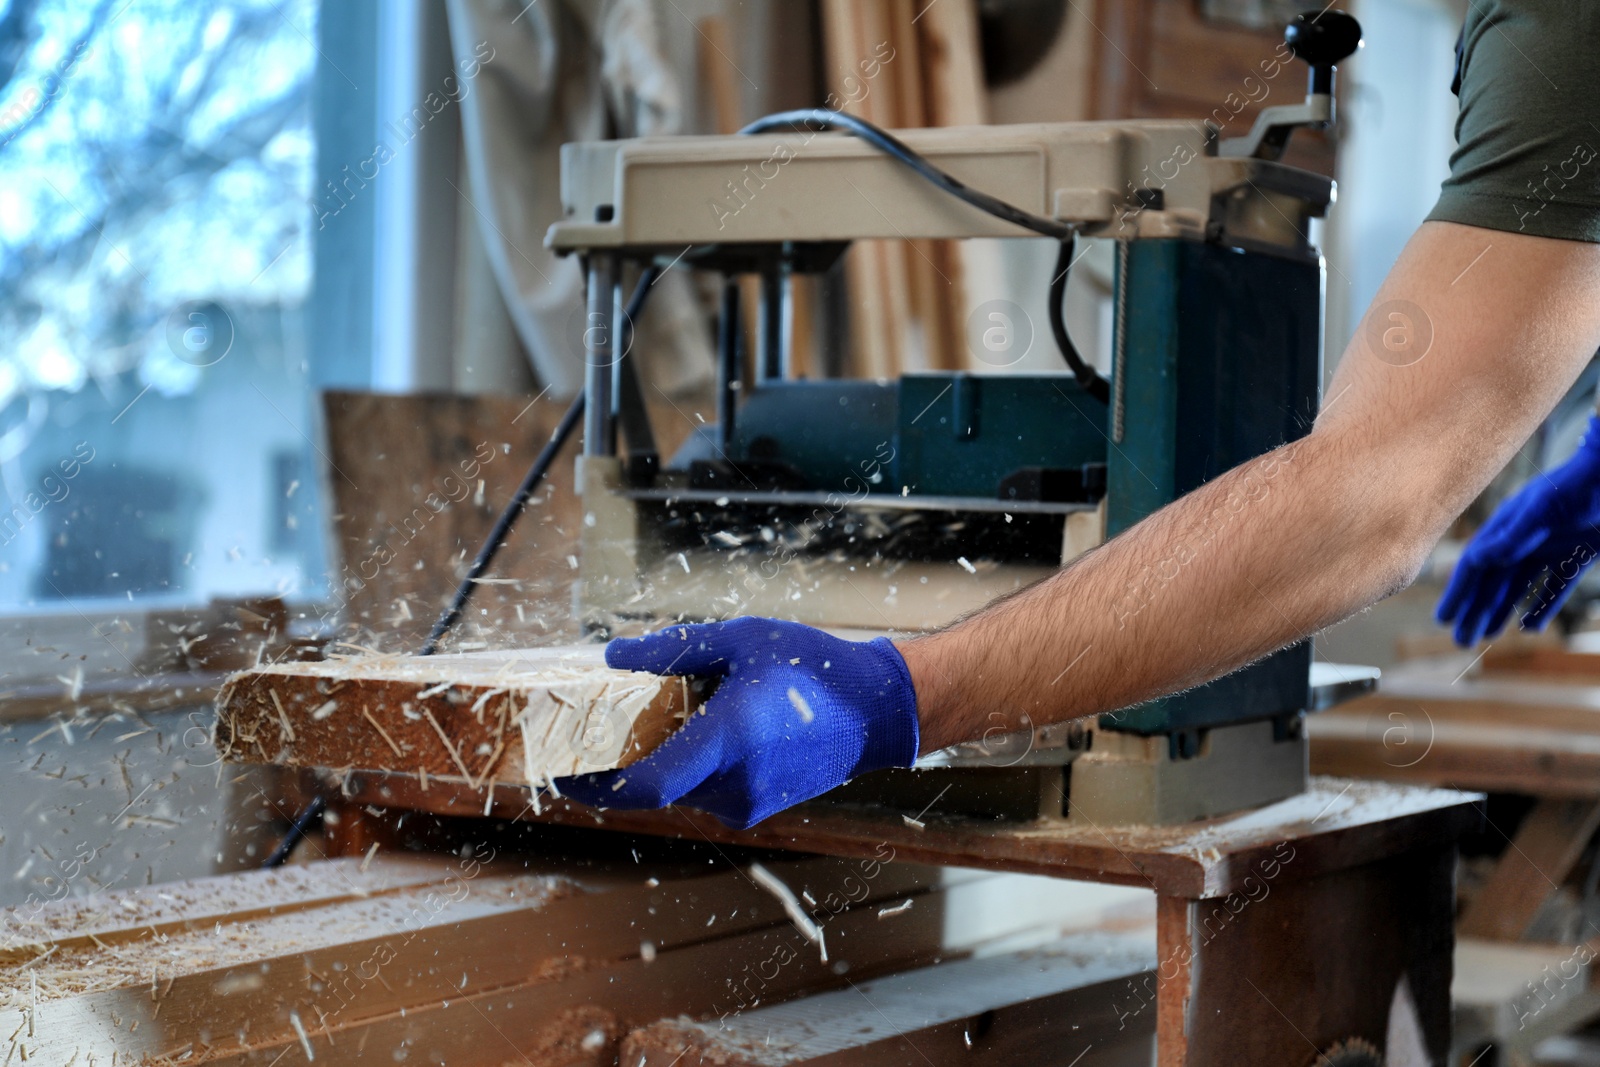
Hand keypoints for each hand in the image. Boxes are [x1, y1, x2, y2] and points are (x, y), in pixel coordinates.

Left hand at [557, 618, 918, 828]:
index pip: (644, 786)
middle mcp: (734, 782)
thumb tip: (614, 655)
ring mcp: (747, 802)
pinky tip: (707, 729)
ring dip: (661, 760)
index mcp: (728, 740)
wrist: (878, 713)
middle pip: (653, 786)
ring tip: (670, 714)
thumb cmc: (815, 669)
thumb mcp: (743, 640)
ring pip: (678, 789)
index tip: (560, 773)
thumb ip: (675, 649)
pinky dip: (691, 766)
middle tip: (595, 730)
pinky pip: (704, 791)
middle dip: (622, 762)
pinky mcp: (757, 808)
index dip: (594, 787)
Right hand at [1437, 414, 1599, 644]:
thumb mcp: (1541, 509)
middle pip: (1492, 582)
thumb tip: (1478, 559)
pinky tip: (1530, 627)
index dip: (1457, 593)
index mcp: (1505, 529)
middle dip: (1475, 611)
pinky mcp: (1574, 556)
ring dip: (1500, 611)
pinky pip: (1553, 587)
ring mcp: (1547, 549)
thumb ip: (1512, 534)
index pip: (1474, 566)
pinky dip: (1542, 606)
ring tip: (1486, 636)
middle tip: (1462, 641)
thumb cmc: (1576, 487)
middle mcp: (1521, 541)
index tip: (1443, 619)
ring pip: (1517, 588)